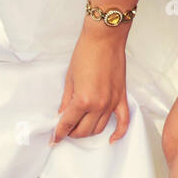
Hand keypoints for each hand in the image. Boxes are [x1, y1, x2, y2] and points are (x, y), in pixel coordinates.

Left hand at [53, 24, 130, 144]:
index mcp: (83, 100)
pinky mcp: (121, 97)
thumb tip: (63, 114)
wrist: (105, 38)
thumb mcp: (69, 79)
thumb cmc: (86, 53)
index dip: (58, 134)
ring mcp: (111, 102)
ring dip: (88, 131)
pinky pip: (123, 120)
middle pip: (84, 130)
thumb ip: (66, 100)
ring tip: (79, 128)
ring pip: (99, 128)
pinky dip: (119, 132)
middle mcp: (98, 105)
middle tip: (65, 129)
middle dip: (72, 133)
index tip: (54, 139)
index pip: (67, 124)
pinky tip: (112, 139)